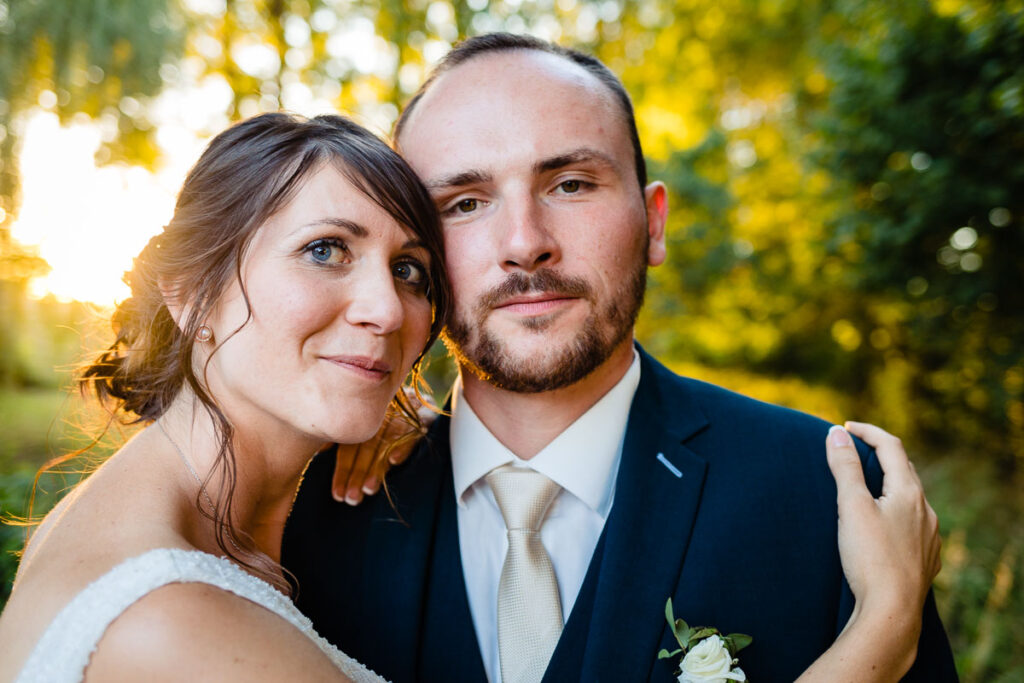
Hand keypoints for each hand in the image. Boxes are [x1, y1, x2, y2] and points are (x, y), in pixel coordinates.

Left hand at [331, 388, 436, 504]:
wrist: (421, 398)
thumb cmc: (389, 420)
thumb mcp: (364, 427)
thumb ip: (340, 437)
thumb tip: (321, 450)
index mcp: (364, 418)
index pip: (350, 445)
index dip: (343, 470)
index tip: (338, 495)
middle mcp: (381, 414)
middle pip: (367, 446)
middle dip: (358, 474)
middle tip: (352, 498)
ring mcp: (403, 414)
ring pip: (387, 442)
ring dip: (377, 466)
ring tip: (369, 488)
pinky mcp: (425, 415)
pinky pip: (413, 429)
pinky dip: (403, 445)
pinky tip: (395, 460)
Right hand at [826, 422, 940, 639]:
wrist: (892, 612)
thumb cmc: (869, 558)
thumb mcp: (851, 507)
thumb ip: (845, 468)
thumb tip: (837, 433)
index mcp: (909, 493)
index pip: (891, 447)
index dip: (868, 432)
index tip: (844, 427)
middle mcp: (926, 511)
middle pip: (905, 470)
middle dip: (880, 456)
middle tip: (854, 452)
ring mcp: (929, 536)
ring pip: (911, 499)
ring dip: (890, 485)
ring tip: (867, 488)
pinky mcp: (926, 559)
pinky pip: (914, 525)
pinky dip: (897, 513)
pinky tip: (885, 526)